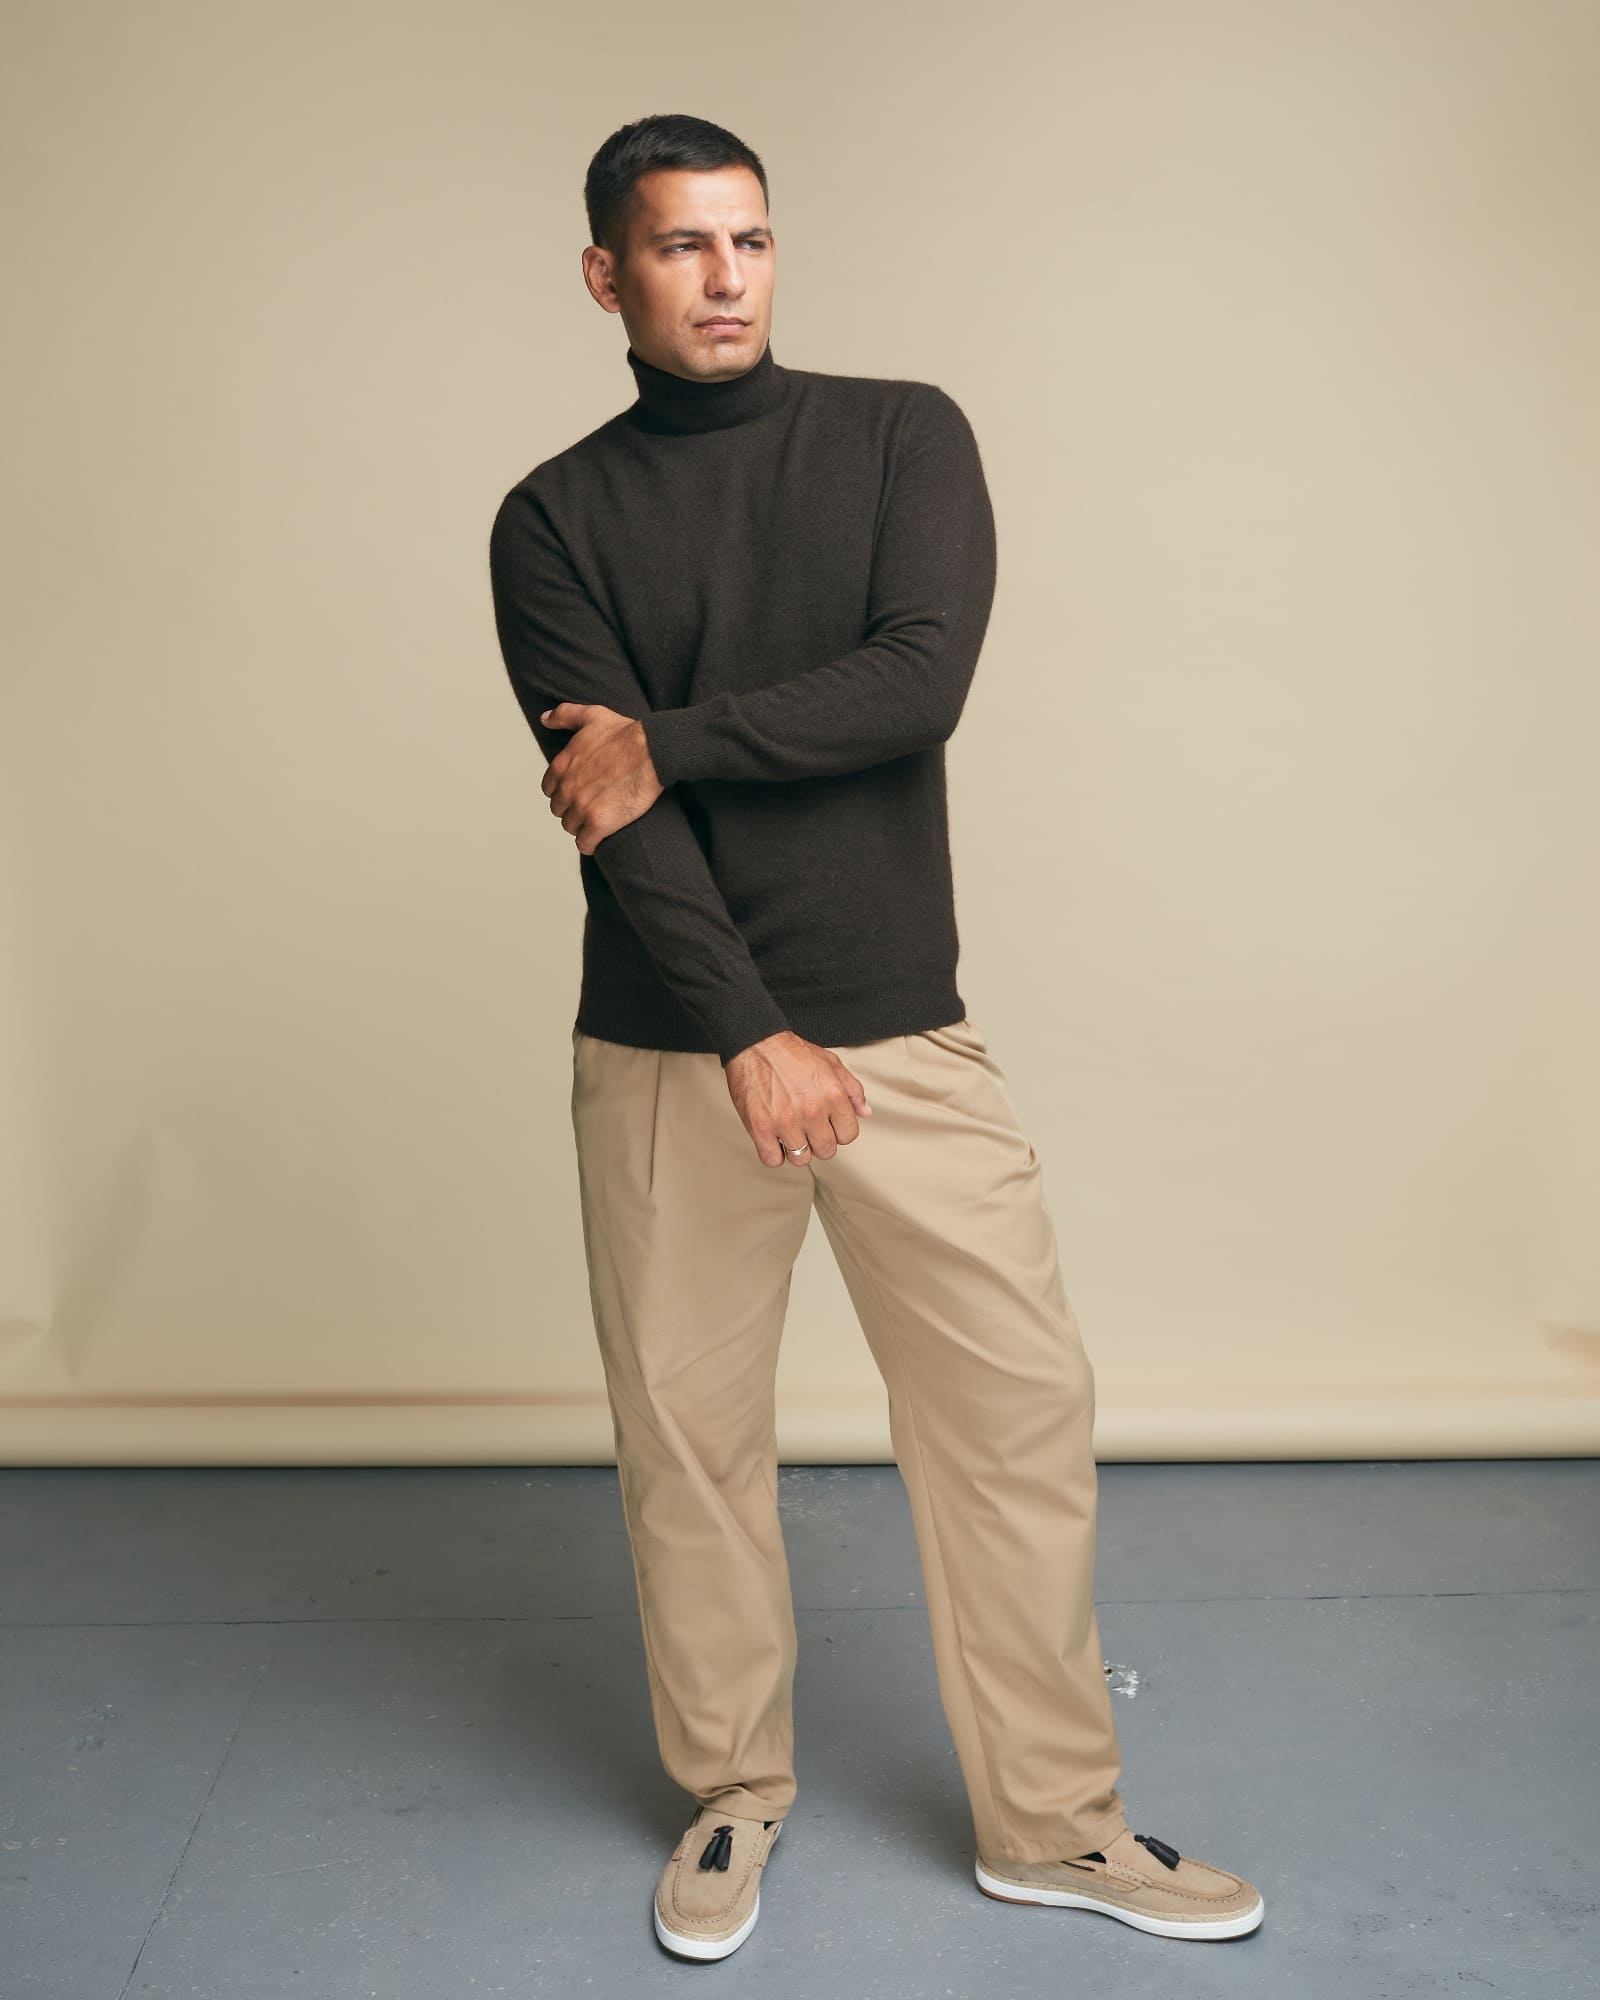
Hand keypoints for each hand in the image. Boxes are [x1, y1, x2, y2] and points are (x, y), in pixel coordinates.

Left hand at [539, 702, 662, 853]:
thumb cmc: (626, 733)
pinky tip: (599, 839)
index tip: (579, 791)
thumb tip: (544, 719)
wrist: (652, 751)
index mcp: (561, 766)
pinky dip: (590, 843)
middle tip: (592, 806)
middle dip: (573, 809)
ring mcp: (581, 807)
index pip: (550, 789)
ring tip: (599, 820)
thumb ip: (564, 716)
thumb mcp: (591, 715)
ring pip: (571, 827)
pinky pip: (585, 843)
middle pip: (560, 810)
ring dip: (582, 826)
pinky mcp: (599, 823)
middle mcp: (567, 788)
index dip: (564, 791)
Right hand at [724, 1032, 873, 1167]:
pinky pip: (773, 1159)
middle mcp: (811, 1110)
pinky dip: (774, 1154)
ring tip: (791, 1134)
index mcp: (832, 1095)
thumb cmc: (791, 1053)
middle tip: (809, 1129)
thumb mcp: (831, 1063)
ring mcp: (785, 1121)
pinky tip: (775, 1140)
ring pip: (801, 1159)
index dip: (839, 1131)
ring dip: (797, 1150)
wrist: (756, 1044)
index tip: (829, 1125)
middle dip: (820, 1142)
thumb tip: (864, 1112)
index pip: (848, 1135)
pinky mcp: (761, 1128)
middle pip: (826, 1151)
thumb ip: (853, 1089)